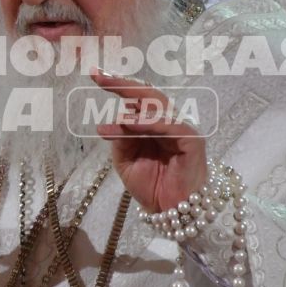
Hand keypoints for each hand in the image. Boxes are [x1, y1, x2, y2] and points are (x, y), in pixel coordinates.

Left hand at [89, 71, 205, 211]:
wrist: (170, 212)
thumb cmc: (152, 186)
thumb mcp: (126, 160)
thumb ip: (120, 138)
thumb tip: (112, 120)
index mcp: (153, 124)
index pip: (136, 99)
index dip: (117, 85)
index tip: (94, 74)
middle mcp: (168, 121)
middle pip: (147, 95)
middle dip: (122, 84)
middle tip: (99, 77)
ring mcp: (181, 129)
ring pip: (155, 109)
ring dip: (130, 113)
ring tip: (112, 124)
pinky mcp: (191, 140)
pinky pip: (169, 125)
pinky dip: (149, 122)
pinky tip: (130, 123)